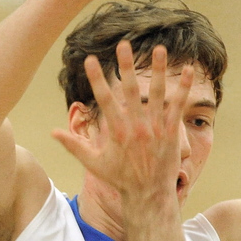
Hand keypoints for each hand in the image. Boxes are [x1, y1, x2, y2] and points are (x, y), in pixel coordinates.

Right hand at [52, 41, 193, 203]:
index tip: (89, 59)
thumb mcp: (93, 163)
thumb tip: (53, 132)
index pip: (104, 100)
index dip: (96, 79)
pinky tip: (186, 70)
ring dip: (158, 70)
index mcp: (117, 131)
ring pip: (157, 93)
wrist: (148, 195)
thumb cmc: (120, 179)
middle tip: (123, 45)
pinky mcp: (171, 132)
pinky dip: (182, 88)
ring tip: (158, 49)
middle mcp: (136, 127)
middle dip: (126, 66)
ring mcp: (155, 128)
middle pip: (130, 91)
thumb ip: (74, 145)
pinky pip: (178, 106)